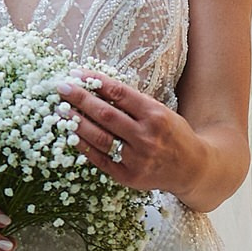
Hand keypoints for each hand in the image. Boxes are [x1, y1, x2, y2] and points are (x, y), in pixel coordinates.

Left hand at [61, 75, 199, 195]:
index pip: (120, 94)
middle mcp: (146, 137)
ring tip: (61, 110)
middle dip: (80, 99)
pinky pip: (100, 159)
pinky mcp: (128, 176)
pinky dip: (83, 146)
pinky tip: (70, 134)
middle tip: (62, 88)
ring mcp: (136, 159)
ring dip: (77, 122)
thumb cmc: (173, 135)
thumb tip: (98, 88)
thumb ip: (134, 103)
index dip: (96, 82)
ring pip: (99, 138)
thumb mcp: (161, 112)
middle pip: (106, 115)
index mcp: (155, 115)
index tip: (77, 74)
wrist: (191, 168)